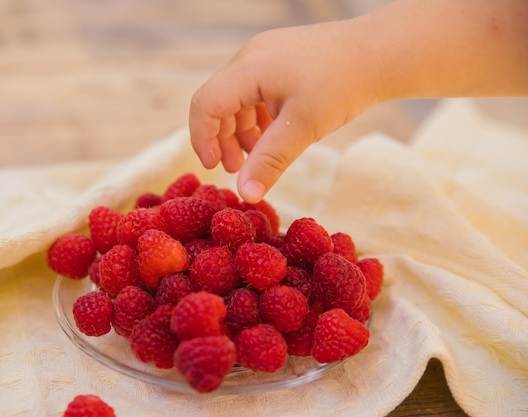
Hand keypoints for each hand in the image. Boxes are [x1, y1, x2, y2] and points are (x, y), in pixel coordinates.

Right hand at [189, 22, 381, 202]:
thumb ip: (270, 161)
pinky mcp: (280, 60)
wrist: (380, 54)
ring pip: (236, 98)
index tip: (215, 168)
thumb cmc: (343, 85)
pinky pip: (255, 91)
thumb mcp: (303, 128)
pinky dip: (257, 117)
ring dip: (241, 130)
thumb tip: (246, 195)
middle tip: (236, 168)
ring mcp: (265, 55)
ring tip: (257, 157)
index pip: (205, 105)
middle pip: (218, 101)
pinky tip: (274, 136)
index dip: (203, 139)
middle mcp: (250, 57)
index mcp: (249, 68)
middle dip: (223, 138)